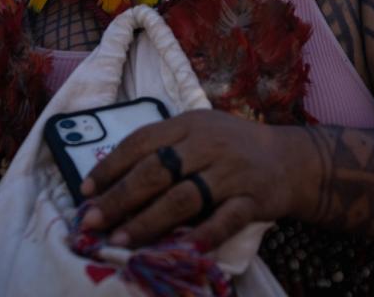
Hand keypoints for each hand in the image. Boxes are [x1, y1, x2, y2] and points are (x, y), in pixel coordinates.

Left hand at [79, 109, 307, 250]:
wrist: (290, 159)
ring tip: (120, 242)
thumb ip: (163, 150)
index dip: (109, 167)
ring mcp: (231, 173)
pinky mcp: (252, 199)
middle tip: (92, 221)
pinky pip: (225, 220)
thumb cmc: (232, 147)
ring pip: (183, 198)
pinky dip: (204, 236)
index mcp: (189, 124)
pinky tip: (182, 249)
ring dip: (148, 222)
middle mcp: (208, 145)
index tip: (84, 191)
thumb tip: (110, 182)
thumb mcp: (199, 134)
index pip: (141, 142)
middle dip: (119, 198)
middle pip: (156, 172)